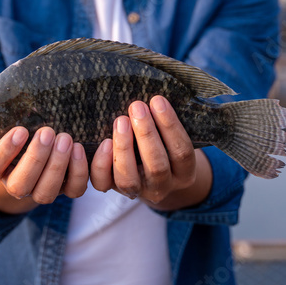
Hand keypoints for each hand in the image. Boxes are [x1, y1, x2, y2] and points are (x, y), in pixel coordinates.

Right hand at [0, 126, 88, 213]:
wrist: (31, 149)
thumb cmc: (8, 136)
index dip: (5, 151)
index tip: (19, 130)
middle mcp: (16, 185)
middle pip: (22, 183)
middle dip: (35, 159)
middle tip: (47, 132)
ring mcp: (42, 189)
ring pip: (48, 191)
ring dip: (58, 166)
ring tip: (66, 139)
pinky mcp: (66, 188)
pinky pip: (75, 189)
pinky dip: (80, 171)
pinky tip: (82, 148)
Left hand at [90, 95, 211, 209]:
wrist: (147, 171)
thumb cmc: (162, 140)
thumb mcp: (172, 134)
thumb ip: (167, 120)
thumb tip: (157, 92)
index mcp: (184, 173)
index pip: (182, 152)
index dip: (170, 126)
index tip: (158, 100)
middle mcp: (162, 187)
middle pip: (157, 166)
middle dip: (146, 134)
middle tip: (136, 106)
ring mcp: (136, 191)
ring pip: (128, 178)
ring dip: (124, 147)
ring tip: (120, 120)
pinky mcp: (112, 189)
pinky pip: (102, 183)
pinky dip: (101, 163)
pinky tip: (104, 141)